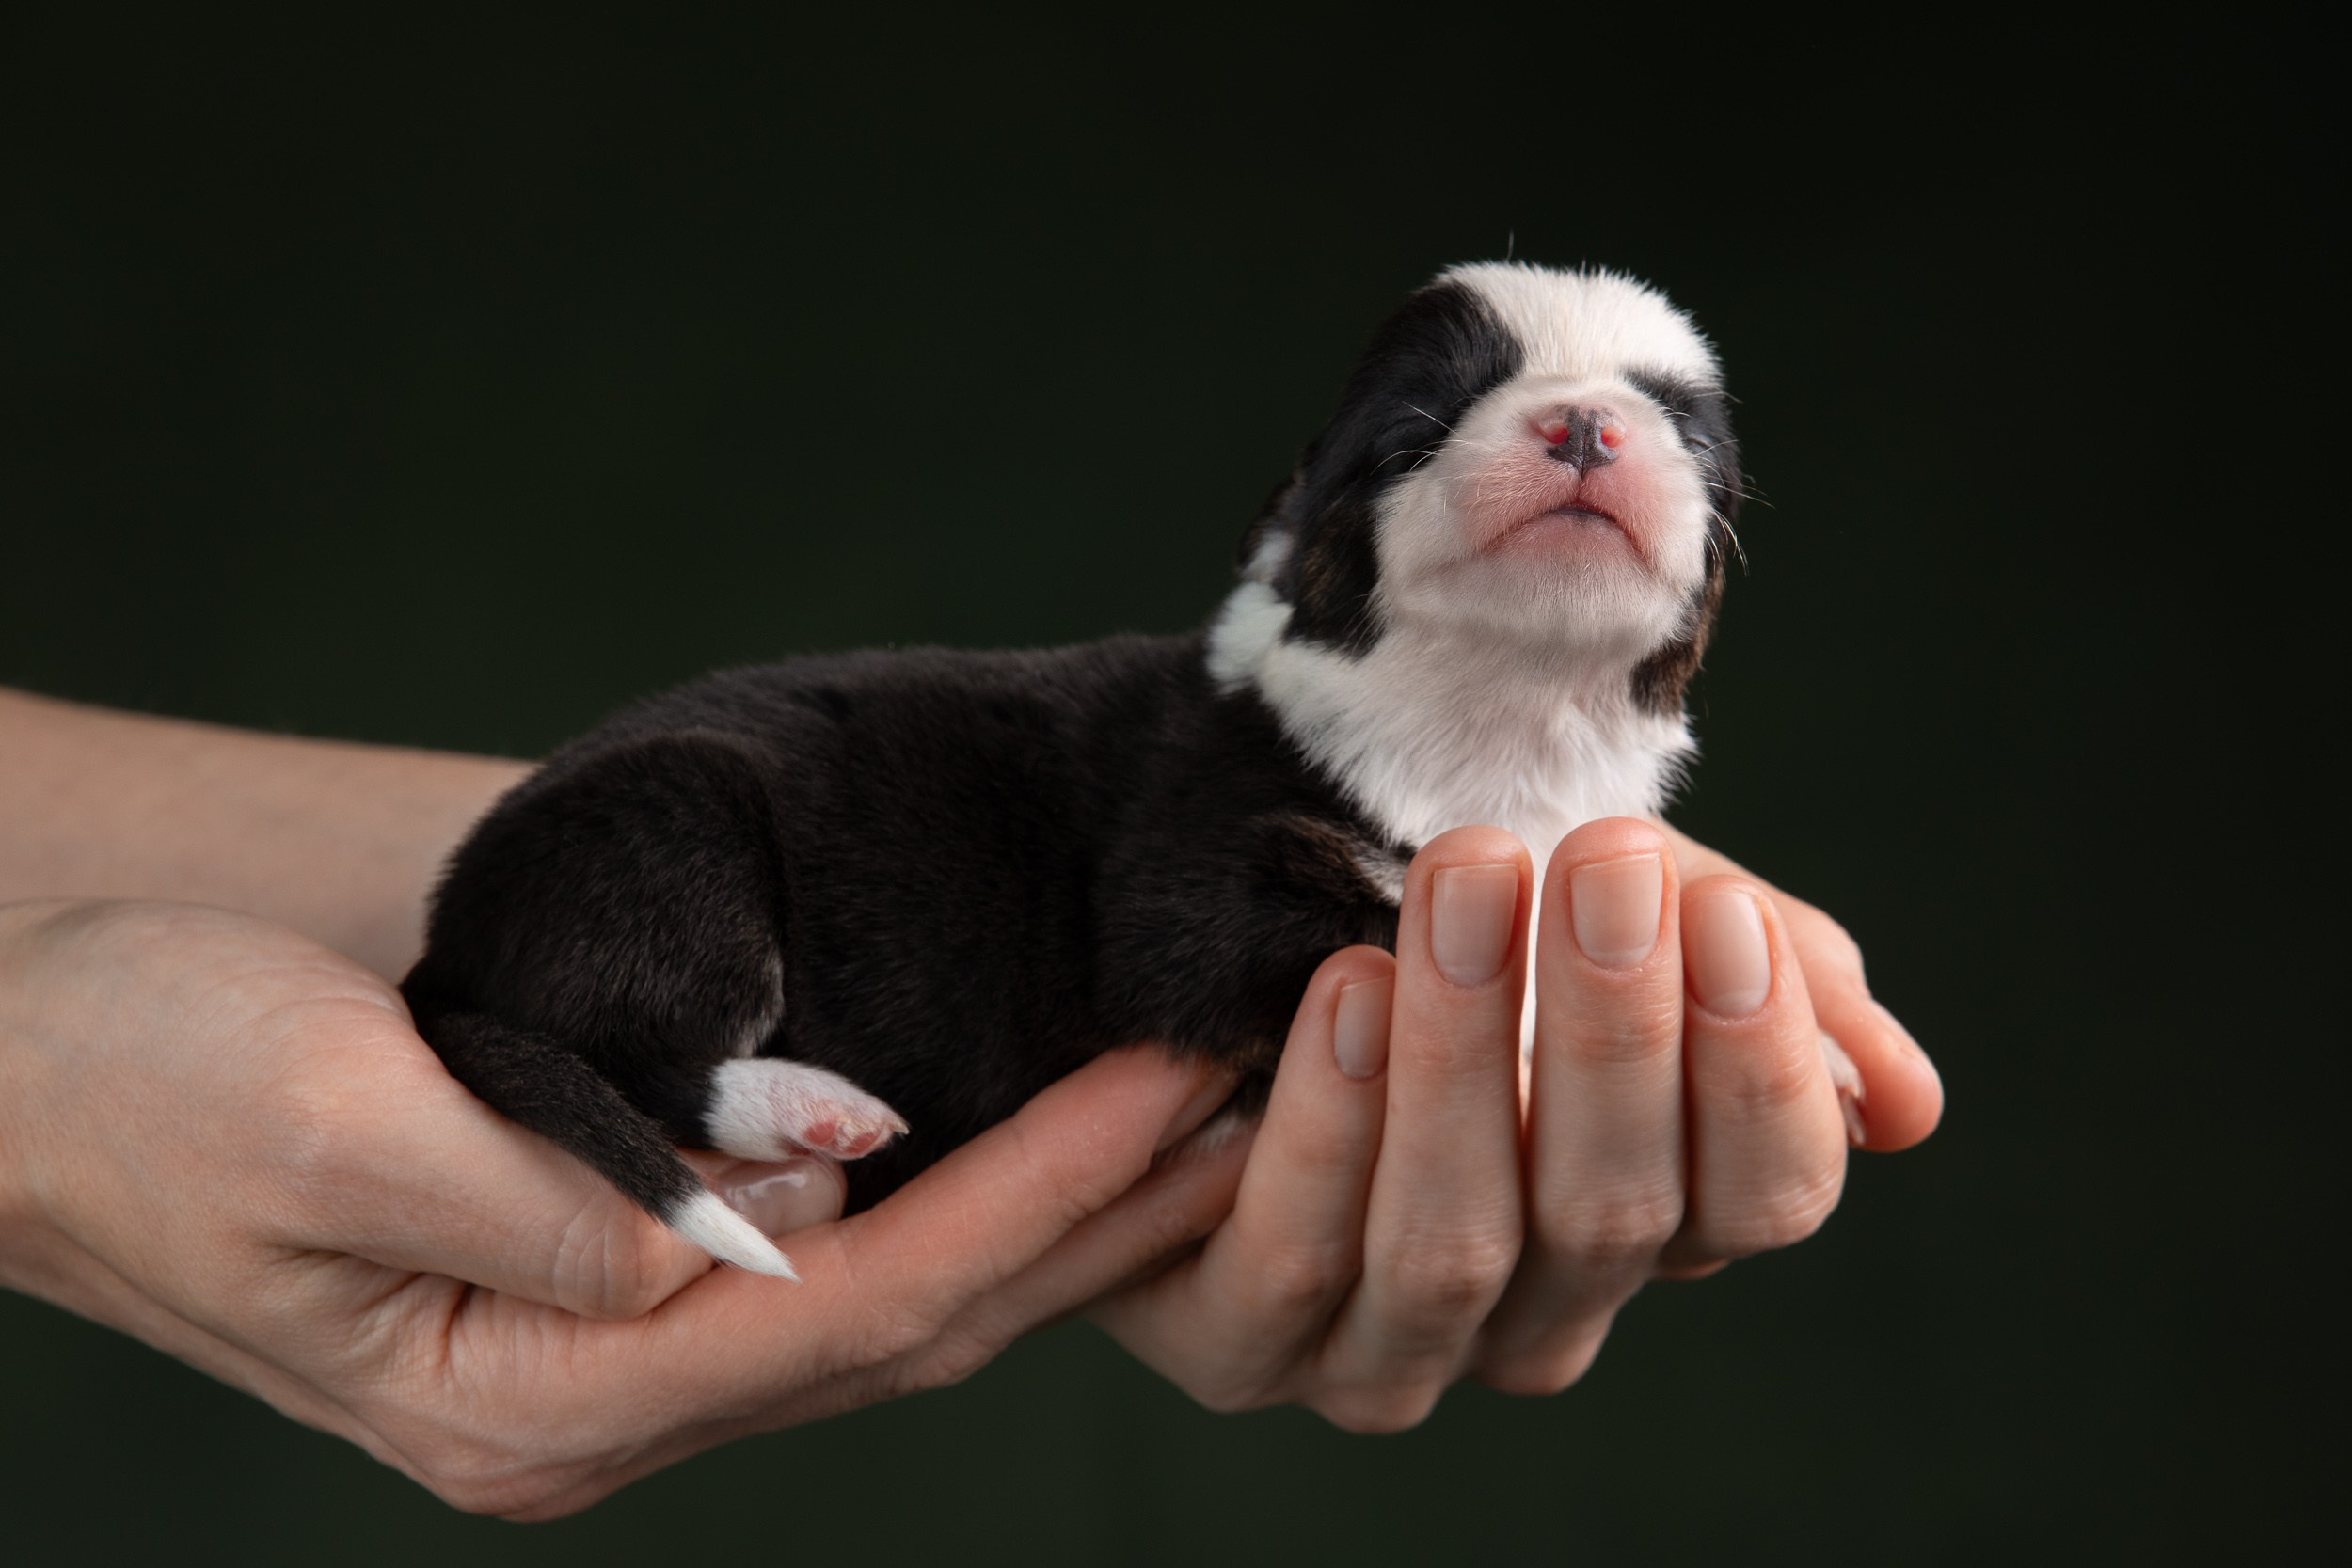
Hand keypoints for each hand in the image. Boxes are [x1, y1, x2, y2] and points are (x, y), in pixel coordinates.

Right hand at [0, 899, 1242, 1517]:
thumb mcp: (321, 1120)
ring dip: (1056, 1213)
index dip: (1030, 1204)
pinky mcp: (618, 1283)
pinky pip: (838, 1263)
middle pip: (906, 1328)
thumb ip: (560, 1185)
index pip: (849, 1316)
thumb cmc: (142, 1078)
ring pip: (892, 1305)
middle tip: (1255, 1097)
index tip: (1169, 1091)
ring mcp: (611, 1354)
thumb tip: (791, 1202)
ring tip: (1206, 1114)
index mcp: (530, 1400)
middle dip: (1091, 1216)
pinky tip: (1050, 1134)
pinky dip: (961, 1196)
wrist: (30, 1063)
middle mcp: (595, 1406)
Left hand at [1092, 818, 1941, 1427]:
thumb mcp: (1631, 920)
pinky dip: (1329, 1123)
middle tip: (1602, 861)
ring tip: (1463, 881)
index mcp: (1660, 1222)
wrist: (1239, 909)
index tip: (1721, 912)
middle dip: (1612, 1029)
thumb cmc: (1474, 917)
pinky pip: (1298, 1259)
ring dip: (1465, 1054)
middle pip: (1616, 1211)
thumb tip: (1909, 1107)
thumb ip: (1773, 992)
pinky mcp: (1242, 1344)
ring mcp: (1393, 1349)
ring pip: (1454, 1242)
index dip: (1758, 1064)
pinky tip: (1347, 991)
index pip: (1767, 1192)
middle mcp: (1543, 1314)